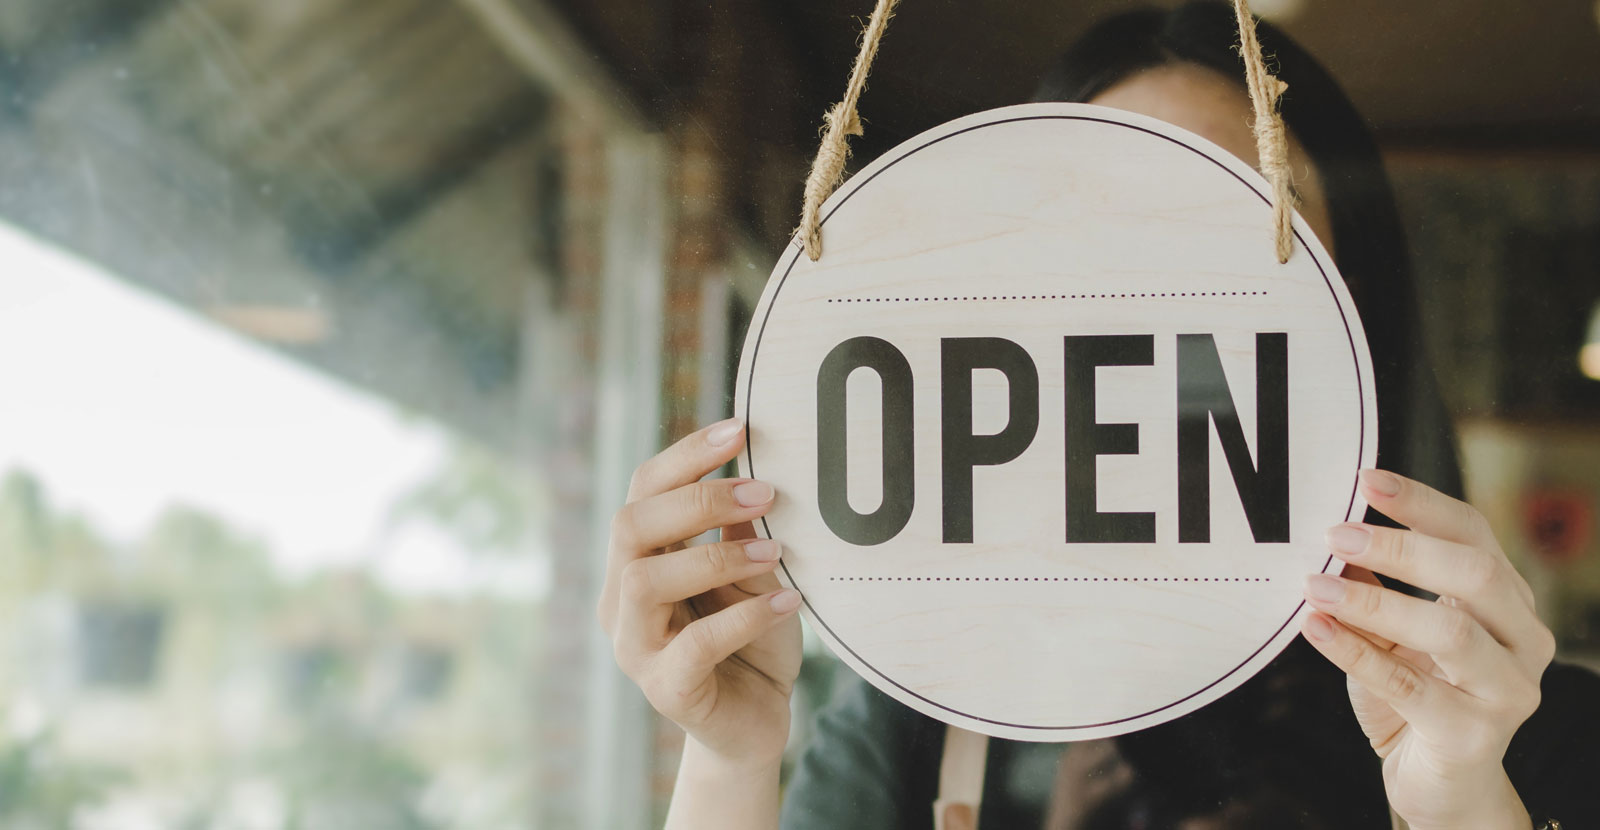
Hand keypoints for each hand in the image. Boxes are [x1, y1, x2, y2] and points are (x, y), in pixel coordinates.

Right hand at [597, 418, 802, 770]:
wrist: (757, 722)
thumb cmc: (752, 640)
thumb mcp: (754, 574)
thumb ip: (743, 531)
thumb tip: (757, 472)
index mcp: (639, 559)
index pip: (643, 490)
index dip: (686, 455)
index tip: (740, 429)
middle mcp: (623, 599)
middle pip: (630, 526)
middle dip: (697, 500)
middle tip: (764, 492)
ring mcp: (636, 647)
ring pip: (645, 582)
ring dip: (714, 556)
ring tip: (774, 551)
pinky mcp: (667, 690)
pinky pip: (695, 645)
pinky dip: (744, 617)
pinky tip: (787, 602)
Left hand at [1300, 469, 1554, 829]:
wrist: (1439, 781)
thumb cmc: (1416, 695)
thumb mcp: (1392, 632)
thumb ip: (1373, 585)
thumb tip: (1330, 536)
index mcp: (1506, 601)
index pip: (1475, 533)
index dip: (1421, 503)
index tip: (1366, 478)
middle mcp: (1523, 640)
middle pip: (1475, 575)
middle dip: (1402, 549)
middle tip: (1334, 535)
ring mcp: (1507, 690)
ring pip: (1449, 631)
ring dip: (1374, 603)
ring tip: (1315, 585)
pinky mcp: (1473, 734)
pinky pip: (1409, 686)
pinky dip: (1356, 653)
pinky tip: (1316, 629)